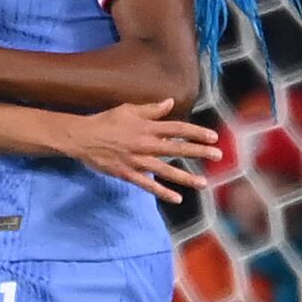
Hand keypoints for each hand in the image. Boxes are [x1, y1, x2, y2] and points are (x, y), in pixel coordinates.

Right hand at [66, 99, 218, 201]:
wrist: (83, 137)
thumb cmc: (105, 121)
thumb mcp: (129, 109)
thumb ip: (151, 109)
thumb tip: (169, 103)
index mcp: (148, 127)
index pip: (178, 129)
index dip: (197, 132)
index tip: (213, 137)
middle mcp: (146, 144)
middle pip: (177, 149)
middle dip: (199, 152)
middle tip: (218, 155)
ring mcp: (138, 161)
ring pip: (166, 170)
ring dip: (186, 177)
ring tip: (203, 182)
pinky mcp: (128, 174)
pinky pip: (148, 185)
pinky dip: (163, 192)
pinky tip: (177, 199)